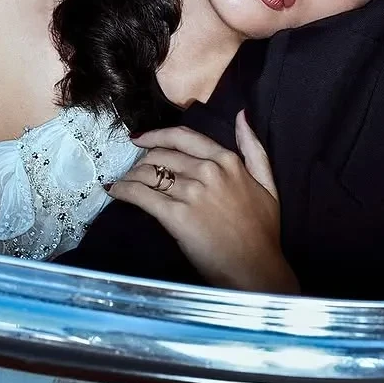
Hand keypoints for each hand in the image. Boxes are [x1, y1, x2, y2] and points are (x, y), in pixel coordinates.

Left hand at [108, 112, 298, 292]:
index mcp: (227, 161)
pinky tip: (115, 191)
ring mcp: (191, 193)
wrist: (255, 267)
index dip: (156, 135)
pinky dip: (124, 191)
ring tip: (125, 183)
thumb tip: (242, 115)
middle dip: (143, 162)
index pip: (183, 137)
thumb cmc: (262, 230)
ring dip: (132, 176)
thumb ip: (253, 148)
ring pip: (148, 173)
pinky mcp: (176, 215)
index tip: (140, 139)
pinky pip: (141, 195)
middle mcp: (207, 171)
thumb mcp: (267, 183)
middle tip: (136, 172)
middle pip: (161, 155)